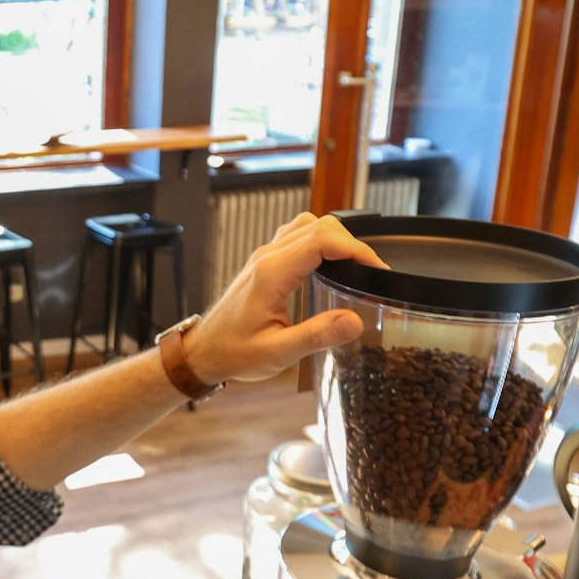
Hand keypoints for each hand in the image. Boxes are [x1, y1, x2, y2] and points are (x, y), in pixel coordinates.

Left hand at [182, 212, 388, 386]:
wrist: (202, 351)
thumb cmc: (233, 353)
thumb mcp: (277, 353)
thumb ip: (316, 337)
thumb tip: (354, 322)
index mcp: (271, 274)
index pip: (321, 240)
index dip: (355, 248)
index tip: (376, 269)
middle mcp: (267, 258)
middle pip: (318, 225)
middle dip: (351, 242)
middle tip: (370, 270)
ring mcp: (264, 257)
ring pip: (307, 225)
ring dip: (335, 238)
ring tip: (354, 265)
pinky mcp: (264, 262)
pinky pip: (296, 236)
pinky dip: (320, 241)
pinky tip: (330, 265)